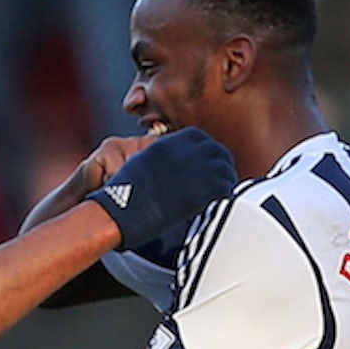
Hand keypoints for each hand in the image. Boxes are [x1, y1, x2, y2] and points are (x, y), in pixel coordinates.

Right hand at [86, 127, 235, 250]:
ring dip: (225, 180)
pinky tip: (220, 202)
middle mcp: (186, 152)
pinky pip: (225, 188)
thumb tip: (172, 167)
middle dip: (221, 165)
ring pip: (224, 170)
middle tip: (220, 179)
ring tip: (221, 192)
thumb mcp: (143, 163)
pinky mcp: (203, 189)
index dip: (207, 152)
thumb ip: (162, 159)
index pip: (200, 139)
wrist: (124, 209)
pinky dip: (225, 195)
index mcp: (171, 143)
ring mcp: (197, 169)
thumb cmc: (126, 192)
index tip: (209, 162)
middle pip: (217, 152)